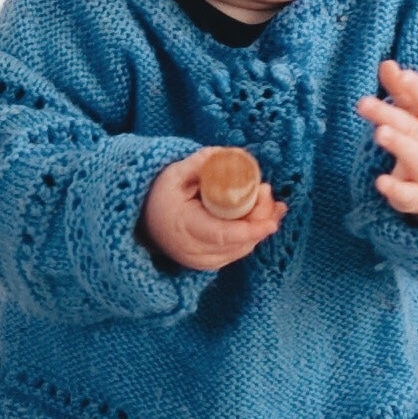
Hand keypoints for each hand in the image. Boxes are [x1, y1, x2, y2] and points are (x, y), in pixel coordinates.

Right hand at [139, 148, 287, 271]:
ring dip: (260, 226)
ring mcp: (203, 261)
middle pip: (238, 241)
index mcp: (185, 227)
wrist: (146, 221)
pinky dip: (254, 235)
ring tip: (271, 202)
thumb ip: (200, 163)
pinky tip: (268, 217)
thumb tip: (230, 154)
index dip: (250, 230)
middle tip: (266, 190)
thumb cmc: (161, 195)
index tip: (271, 222)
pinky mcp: (211, 264)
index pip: (222, 234)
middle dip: (260, 218)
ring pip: (242, 247)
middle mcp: (194, 251)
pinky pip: (239, 250)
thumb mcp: (175, 174)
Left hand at [357, 60, 417, 220]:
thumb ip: (403, 91)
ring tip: (380, 133)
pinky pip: (409, 194)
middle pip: (412, 127)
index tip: (403, 76)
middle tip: (363, 103)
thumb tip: (386, 63)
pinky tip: (380, 182)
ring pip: (416, 157)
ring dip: (399, 145)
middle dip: (389, 115)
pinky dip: (396, 189)